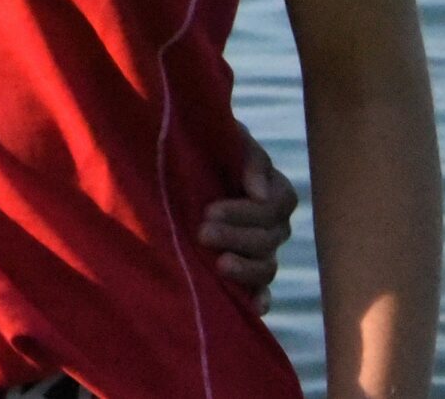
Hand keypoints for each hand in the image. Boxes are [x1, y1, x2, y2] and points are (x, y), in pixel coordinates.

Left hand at [197, 127, 297, 312]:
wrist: (167, 163)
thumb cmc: (197, 142)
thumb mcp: (222, 135)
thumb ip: (247, 156)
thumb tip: (259, 192)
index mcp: (271, 188)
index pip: (277, 205)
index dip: (247, 211)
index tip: (209, 209)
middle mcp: (270, 222)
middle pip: (270, 238)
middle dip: (237, 236)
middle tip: (202, 232)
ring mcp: (258, 249)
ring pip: (267, 266)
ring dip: (246, 268)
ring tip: (219, 265)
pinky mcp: (243, 271)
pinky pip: (262, 291)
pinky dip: (260, 299)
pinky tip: (253, 307)